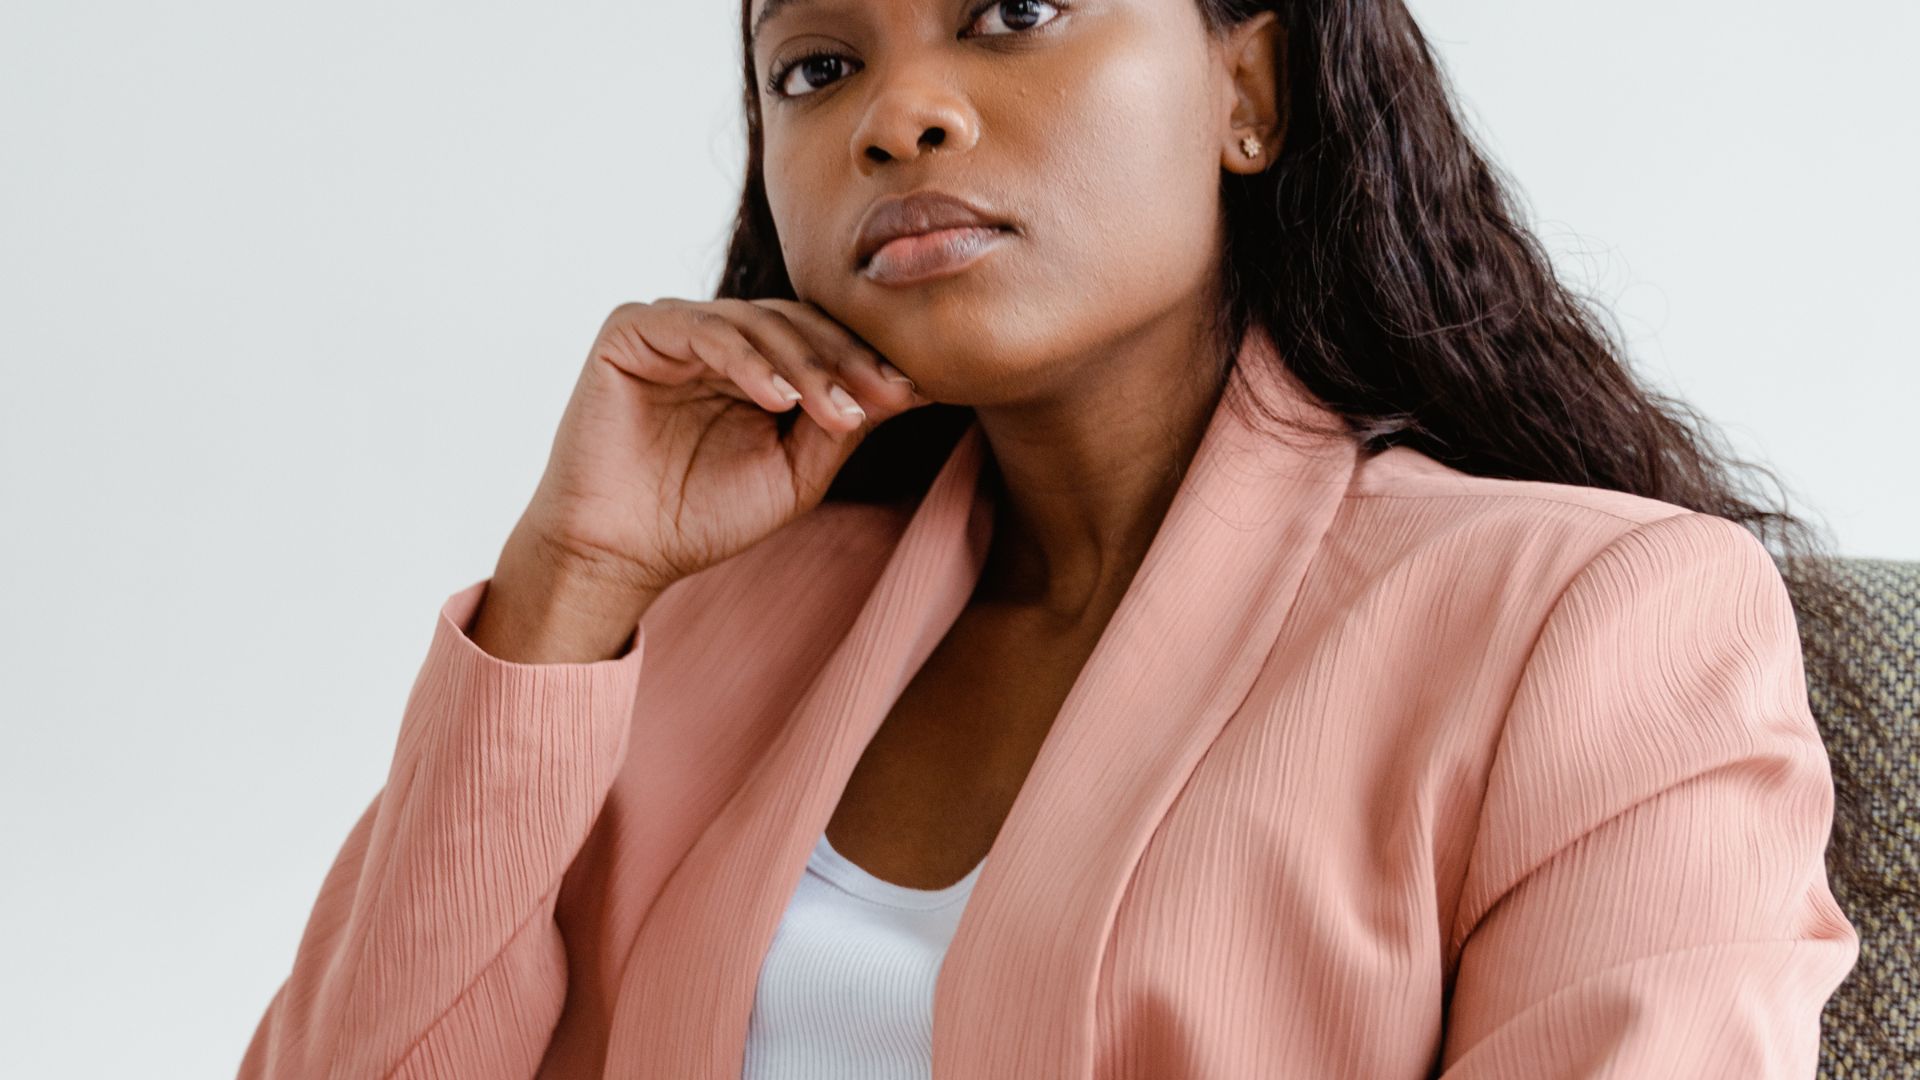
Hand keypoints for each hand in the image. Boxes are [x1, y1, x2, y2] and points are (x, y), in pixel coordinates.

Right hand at [516, 297, 931, 599]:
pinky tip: (779, 399)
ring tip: (836, 408)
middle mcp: (713, 338)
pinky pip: (700, 330)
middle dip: (845, 361)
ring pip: (757, 321)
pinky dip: (744, 360)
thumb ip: (842, 424)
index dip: (866, 362)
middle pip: (796, 322)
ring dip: (805, 364)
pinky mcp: (630, 332)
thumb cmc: (701, 518)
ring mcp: (672, 329)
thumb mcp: (795, 472)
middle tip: (885, 396)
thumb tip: (912, 386)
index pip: (820, 340)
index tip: (914, 393)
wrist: (618, 555)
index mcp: (752, 364)